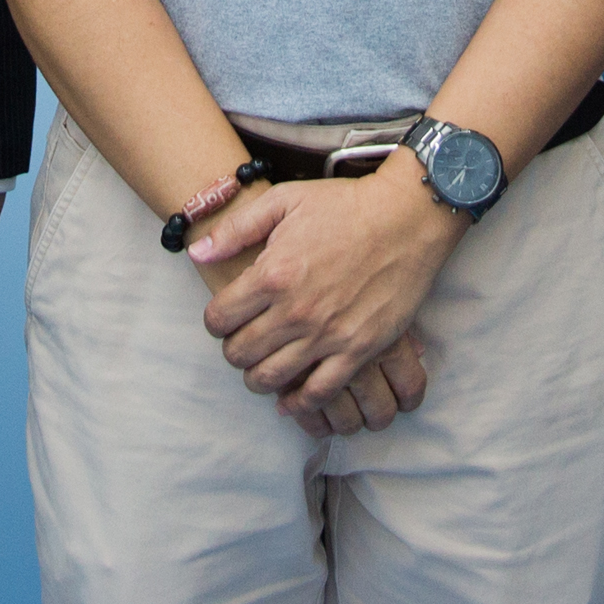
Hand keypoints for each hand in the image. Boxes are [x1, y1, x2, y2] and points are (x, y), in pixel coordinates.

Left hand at [190, 163, 464, 419]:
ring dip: (259, 377)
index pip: (218, 319)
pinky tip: (291, 396)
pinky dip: (298, 402)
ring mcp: (327, 335)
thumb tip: (196, 252)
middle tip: (244, 342)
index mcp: (272, 274)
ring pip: (270, 378)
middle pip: (240, 354)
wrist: (407, 218)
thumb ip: (236, 229)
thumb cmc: (345, 206)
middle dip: (234, 351)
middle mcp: (295, 310)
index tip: (226, 318)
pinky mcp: (358, 350)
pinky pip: (317, 393)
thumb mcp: (285, 201)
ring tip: (263, 367)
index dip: (216, 321)